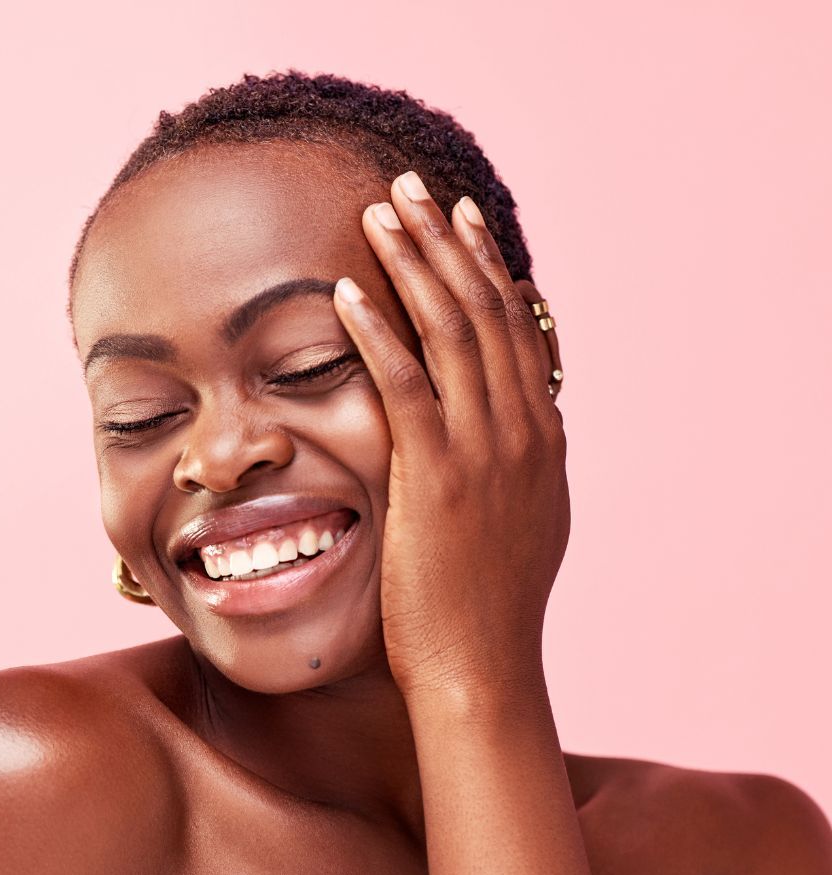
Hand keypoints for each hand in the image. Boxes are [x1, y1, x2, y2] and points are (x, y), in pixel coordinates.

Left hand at [333, 172, 569, 699]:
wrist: (483, 668)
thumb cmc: (489, 607)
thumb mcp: (523, 524)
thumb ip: (517, 466)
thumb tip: (512, 429)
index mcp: (543, 438)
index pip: (517, 329)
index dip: (488, 268)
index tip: (463, 222)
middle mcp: (523, 431)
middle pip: (486, 311)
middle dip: (448, 243)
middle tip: (415, 189)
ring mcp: (484, 451)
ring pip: (451, 332)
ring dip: (414, 265)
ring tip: (381, 212)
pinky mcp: (436, 477)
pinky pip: (404, 385)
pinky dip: (377, 331)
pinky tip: (347, 290)